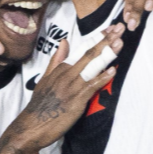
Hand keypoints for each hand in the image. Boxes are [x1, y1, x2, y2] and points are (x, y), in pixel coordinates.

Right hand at [16, 26, 123, 149]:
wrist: (32, 125)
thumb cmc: (41, 104)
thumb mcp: (46, 78)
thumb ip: (57, 60)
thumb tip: (64, 41)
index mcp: (61, 68)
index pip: (83, 48)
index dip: (98, 37)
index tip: (111, 28)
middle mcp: (67, 74)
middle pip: (89, 53)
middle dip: (107, 40)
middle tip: (120, 28)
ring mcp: (71, 87)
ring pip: (92, 67)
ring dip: (107, 54)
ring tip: (120, 42)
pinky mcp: (76, 101)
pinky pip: (91, 87)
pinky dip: (102, 78)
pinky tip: (113, 71)